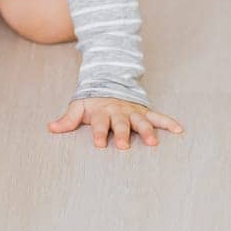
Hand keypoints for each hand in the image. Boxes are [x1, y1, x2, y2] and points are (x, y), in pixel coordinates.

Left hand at [48, 98, 182, 149]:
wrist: (110, 83)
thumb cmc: (93, 103)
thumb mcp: (79, 107)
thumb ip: (67, 119)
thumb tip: (51, 127)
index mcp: (102, 112)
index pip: (100, 124)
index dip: (99, 133)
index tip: (99, 144)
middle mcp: (119, 112)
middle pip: (121, 124)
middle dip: (122, 134)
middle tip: (124, 146)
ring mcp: (133, 112)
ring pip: (141, 121)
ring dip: (147, 131)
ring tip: (153, 143)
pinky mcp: (145, 112)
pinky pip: (159, 117)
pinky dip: (168, 122)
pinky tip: (179, 130)